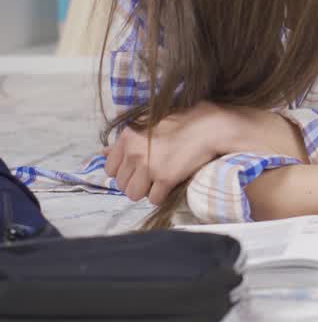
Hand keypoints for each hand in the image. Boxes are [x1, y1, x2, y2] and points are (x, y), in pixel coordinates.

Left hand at [104, 101, 234, 203]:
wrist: (211, 127)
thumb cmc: (183, 122)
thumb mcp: (149, 123)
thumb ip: (126, 139)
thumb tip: (101, 152)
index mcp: (128, 136)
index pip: (110, 169)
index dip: (124, 171)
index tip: (138, 168)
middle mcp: (134, 152)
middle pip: (121, 184)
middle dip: (136, 182)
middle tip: (152, 175)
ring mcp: (149, 166)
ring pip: (133, 194)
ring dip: (146, 191)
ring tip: (159, 182)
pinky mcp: (166, 178)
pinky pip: (154, 199)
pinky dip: (162, 195)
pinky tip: (171, 184)